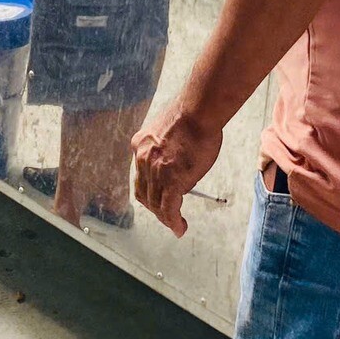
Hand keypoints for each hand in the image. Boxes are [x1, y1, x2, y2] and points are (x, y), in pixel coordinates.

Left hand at [131, 100, 223, 237]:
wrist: (199, 110)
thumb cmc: (194, 116)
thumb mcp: (170, 132)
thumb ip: (168, 150)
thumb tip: (178, 168)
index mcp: (141, 144)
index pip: (141, 175)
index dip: (149, 189)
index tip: (158, 197)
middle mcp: (143, 158)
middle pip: (144, 192)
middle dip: (155, 207)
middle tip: (167, 215)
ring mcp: (155, 170)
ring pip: (156, 203)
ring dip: (165, 217)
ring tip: (175, 225)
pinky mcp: (171, 180)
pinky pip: (169, 208)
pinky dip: (173, 221)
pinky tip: (179, 227)